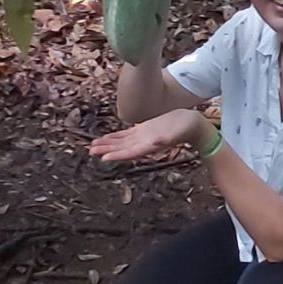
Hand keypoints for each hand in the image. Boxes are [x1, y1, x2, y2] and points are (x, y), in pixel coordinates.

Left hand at [89, 110, 203, 162]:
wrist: (191, 124)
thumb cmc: (185, 128)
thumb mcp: (175, 132)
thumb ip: (165, 138)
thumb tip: (155, 142)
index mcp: (149, 146)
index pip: (129, 153)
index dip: (116, 156)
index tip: (103, 158)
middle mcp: (143, 144)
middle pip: (121, 149)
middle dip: (106, 150)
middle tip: (91, 151)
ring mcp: (142, 137)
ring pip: (121, 143)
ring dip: (107, 145)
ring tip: (93, 147)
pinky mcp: (143, 130)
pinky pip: (126, 135)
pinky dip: (115, 137)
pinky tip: (106, 138)